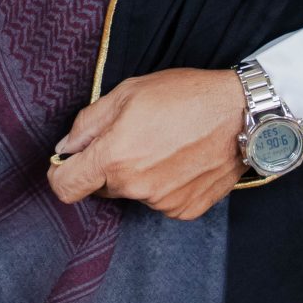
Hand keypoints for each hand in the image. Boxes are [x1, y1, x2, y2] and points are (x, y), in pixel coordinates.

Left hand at [48, 67, 247, 218]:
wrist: (241, 113)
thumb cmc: (185, 96)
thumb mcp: (127, 93)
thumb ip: (88, 123)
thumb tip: (66, 146)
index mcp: (113, 158)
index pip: (65, 187)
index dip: (61, 174)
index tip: (67, 163)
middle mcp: (135, 187)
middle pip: (101, 187)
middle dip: (107, 167)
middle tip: (132, 138)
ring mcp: (162, 202)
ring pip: (133, 192)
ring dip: (139, 175)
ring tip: (165, 145)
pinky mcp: (185, 209)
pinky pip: (161, 201)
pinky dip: (164, 184)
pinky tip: (182, 160)